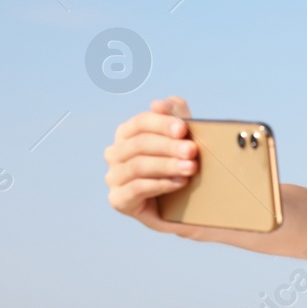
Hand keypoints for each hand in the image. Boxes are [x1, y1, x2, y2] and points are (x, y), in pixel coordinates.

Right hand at [102, 97, 202, 234]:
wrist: (186, 204)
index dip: (161, 123)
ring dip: (167, 165)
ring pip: (138, 166)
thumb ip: (175, 116)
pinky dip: (160, 184)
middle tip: (192, 151)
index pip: (141, 123)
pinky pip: (136, 188)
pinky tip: (179, 183)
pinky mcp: (119, 200)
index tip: (183, 129)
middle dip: (168, 146)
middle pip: (140, 144)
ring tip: (190, 168)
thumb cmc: (182, 164)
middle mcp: (115, 153)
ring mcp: (114, 177)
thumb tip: (158, 103)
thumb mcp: (183, 139)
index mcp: (127, 134)